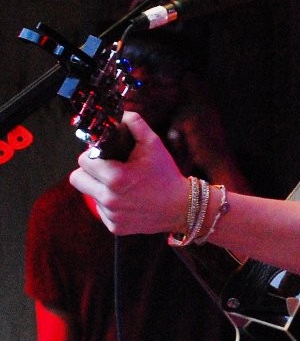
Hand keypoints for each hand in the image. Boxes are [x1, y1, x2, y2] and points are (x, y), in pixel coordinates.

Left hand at [69, 111, 187, 234]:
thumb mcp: (154, 144)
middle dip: (88, 172)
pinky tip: (126, 200)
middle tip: (105, 170)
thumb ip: (134, 124)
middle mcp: (110, 199)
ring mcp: (111, 215)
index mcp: (116, 177)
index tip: (104, 156)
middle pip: (77, 179)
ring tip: (119, 185)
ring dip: (99, 188)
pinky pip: (101, 211)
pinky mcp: (115, 227)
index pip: (83, 161)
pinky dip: (109, 205)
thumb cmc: (166, 175)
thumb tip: (120, 113)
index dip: (93, 155)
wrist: (181, 207)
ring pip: (89, 195)